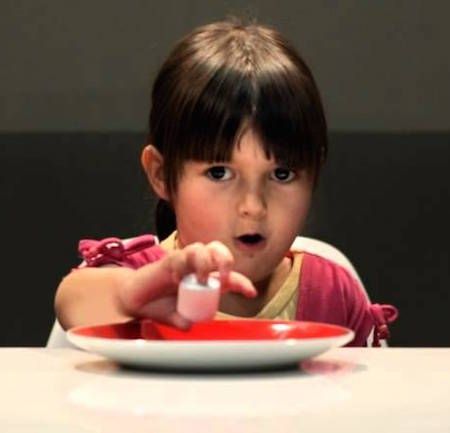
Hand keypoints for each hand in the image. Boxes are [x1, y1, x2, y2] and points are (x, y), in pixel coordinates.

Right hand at [118, 241, 256, 328]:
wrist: (135, 300)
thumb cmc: (159, 306)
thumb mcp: (177, 317)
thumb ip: (184, 320)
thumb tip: (189, 323)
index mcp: (206, 281)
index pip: (230, 277)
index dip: (242, 282)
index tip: (251, 292)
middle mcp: (197, 268)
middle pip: (219, 251)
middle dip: (225, 260)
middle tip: (222, 278)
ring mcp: (183, 262)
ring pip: (201, 248)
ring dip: (204, 262)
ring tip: (200, 279)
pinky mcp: (169, 260)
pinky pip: (179, 255)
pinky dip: (182, 265)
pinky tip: (177, 279)